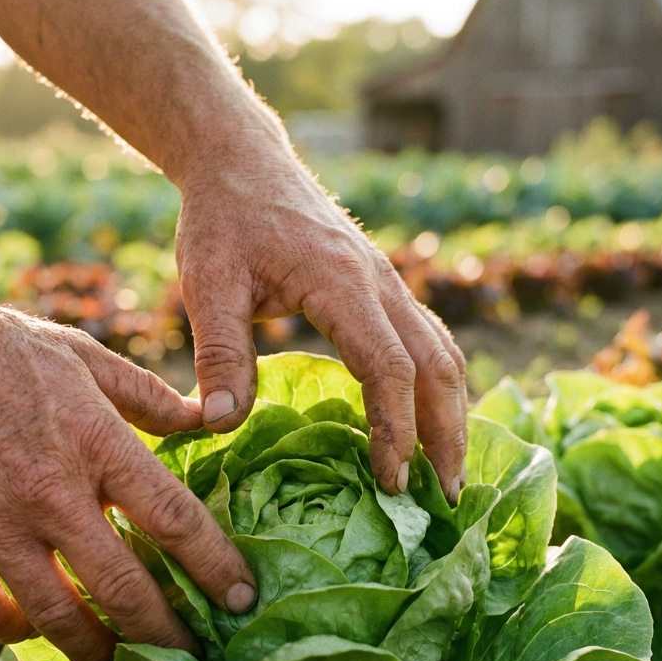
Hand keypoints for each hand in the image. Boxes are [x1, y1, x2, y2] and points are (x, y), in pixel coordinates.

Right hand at [0, 298, 256, 660]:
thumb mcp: (84, 355)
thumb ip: (149, 396)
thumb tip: (208, 420)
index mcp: (95, 442)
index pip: (174, 520)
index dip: (216, 567)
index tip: (242, 598)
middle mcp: (50, 493)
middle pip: (125, 588)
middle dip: (169, 635)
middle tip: (193, 657)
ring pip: (58, 617)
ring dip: (100, 650)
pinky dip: (19, 631)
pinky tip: (39, 629)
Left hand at [176, 149, 467, 501]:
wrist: (242, 161)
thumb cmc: (221, 219)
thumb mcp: (207, 282)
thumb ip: (219, 351)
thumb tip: (222, 425)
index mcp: (342, 283)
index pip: (389, 367)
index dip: (397, 429)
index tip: (391, 482)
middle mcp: (381, 282)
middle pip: (438, 365)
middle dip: (447, 435)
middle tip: (445, 499)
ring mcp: (388, 282)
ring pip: (443, 353)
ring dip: (454, 413)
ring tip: (447, 472)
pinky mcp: (382, 286)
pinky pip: (426, 340)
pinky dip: (437, 387)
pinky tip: (429, 422)